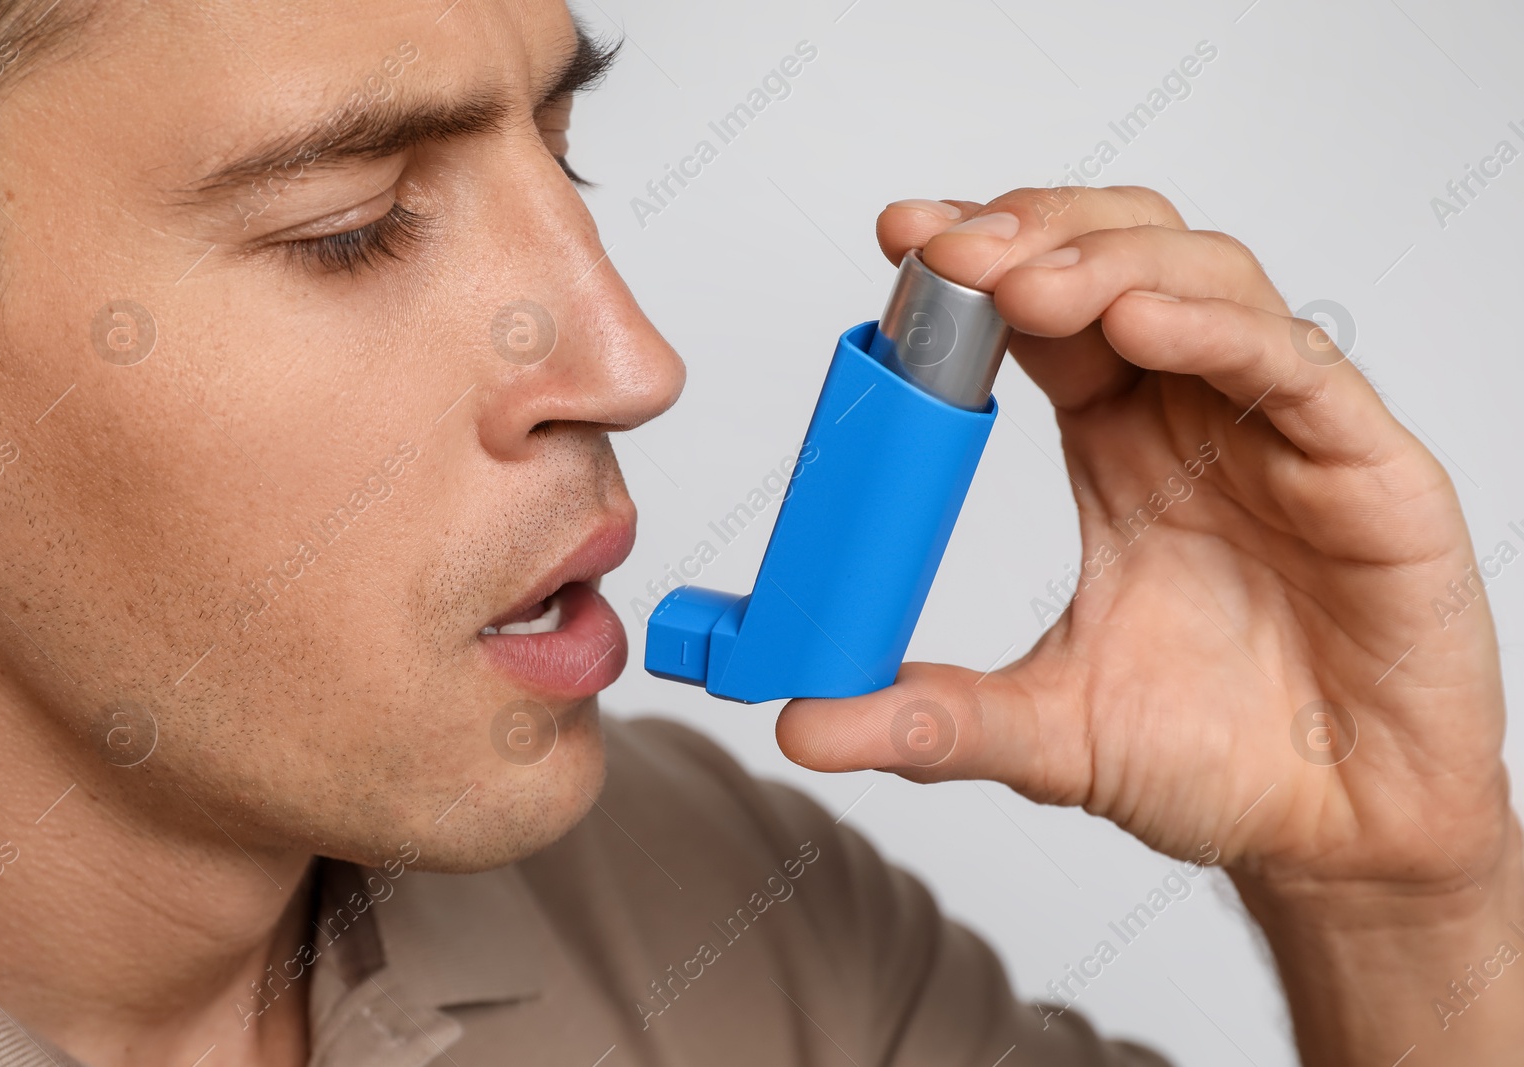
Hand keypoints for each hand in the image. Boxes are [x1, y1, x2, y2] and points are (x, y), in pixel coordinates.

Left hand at [774, 187, 1520, 1059]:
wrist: (1343, 838)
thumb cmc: (1216, 763)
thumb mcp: (1046, 737)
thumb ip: (931, 721)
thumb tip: (801, 724)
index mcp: (1121, 450)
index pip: (1046, 315)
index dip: (980, 266)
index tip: (902, 243)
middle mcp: (1197, 420)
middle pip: (1123, 260)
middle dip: (1034, 235)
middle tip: (951, 253)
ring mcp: (1284, 434)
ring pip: (1208, 281)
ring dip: (1110, 263)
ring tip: (1028, 287)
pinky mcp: (1369, 470)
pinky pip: (1293, 368)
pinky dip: (1214, 331)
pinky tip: (1140, 326)